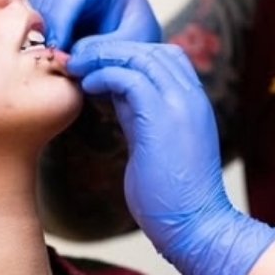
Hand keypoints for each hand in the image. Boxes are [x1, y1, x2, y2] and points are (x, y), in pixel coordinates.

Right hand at [30, 0, 161, 51]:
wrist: (132, 32)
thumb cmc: (136, 31)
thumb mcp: (132, 41)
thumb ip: (106, 47)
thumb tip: (73, 54)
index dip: (61, 20)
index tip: (57, 48)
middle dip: (49, 29)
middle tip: (56, 60)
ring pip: (35, 4)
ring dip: (41, 33)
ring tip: (58, 58)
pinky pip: (30, 13)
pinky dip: (37, 33)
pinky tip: (54, 51)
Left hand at [67, 39, 274, 274]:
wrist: (196, 226)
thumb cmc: (171, 195)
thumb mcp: (154, 142)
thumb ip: (140, 114)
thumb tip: (114, 93)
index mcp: (193, 103)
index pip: (165, 56)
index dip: (129, 54)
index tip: (98, 66)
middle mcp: (191, 97)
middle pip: (152, 49)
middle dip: (113, 49)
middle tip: (81, 58)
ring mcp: (180, 105)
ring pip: (141, 56)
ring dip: (105, 57)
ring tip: (78, 66)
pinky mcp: (163, 117)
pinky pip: (130, 78)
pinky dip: (106, 75)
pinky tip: (89, 85)